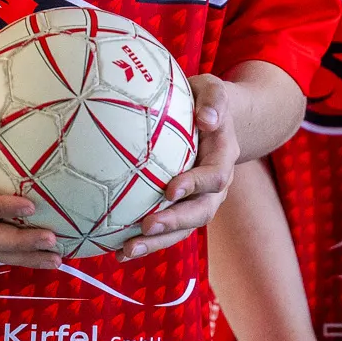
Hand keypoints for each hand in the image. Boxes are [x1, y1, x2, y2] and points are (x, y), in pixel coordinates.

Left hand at [120, 74, 235, 260]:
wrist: (214, 118)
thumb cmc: (206, 99)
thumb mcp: (213, 89)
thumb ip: (213, 100)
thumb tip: (207, 119)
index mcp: (223, 157)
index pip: (215, 176)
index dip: (195, 185)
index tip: (170, 189)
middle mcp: (216, 186)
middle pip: (201, 212)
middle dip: (174, 223)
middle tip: (145, 227)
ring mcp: (200, 200)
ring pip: (183, 228)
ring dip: (157, 242)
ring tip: (126, 251)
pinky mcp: (182, 207)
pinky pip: (168, 229)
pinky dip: (146, 241)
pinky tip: (118, 251)